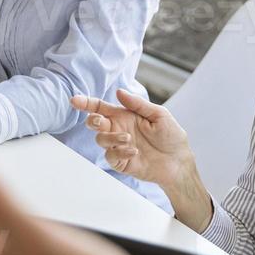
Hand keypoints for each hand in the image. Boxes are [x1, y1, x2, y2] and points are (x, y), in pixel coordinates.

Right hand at [71, 90, 193, 187]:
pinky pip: (110, 156)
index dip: (86, 103)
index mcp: (125, 116)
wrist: (179, 161)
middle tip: (100, 120)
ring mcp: (119, 146)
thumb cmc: (171, 135)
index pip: (101, 108)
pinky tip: (134, 151)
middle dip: (93, 120)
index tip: (75, 100)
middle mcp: (118, 130)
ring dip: (111, 138)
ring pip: (100, 140)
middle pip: (94, 123)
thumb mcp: (159, 115)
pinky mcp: (121, 162)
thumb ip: (138, 104)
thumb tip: (119, 91)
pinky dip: (119, 152)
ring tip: (128, 139)